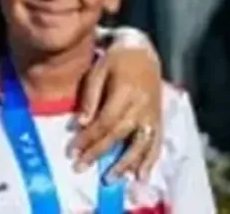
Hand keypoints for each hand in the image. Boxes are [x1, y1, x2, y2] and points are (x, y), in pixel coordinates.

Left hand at [71, 29, 163, 179]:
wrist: (142, 50)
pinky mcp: (158, 119)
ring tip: (111, 179)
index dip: (88, 138)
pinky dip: (149, 161)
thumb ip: (90, 97)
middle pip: (119, 135)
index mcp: (125, 92)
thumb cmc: (115, 59)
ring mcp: (152, 114)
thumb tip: (78, 124)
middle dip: (98, 153)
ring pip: (140, 144)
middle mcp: (141, 106)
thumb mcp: (98, 70)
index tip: (71, 150)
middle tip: (80, 167)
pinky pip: (156, 143)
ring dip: (125, 164)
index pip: (104, 122)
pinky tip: (140, 176)